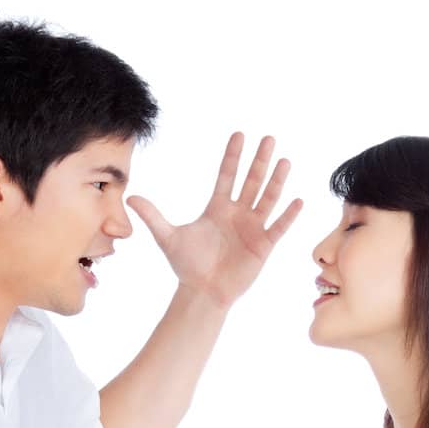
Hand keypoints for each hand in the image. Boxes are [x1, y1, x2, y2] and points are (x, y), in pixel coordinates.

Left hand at [126, 132, 302, 306]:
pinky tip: (297, 200)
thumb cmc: (187, 266)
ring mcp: (252, 228)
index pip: (227, 175)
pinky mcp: (263, 245)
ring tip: (284, 160)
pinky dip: (288, 215)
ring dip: (276, 180)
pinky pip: (278, 227)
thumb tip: (131, 198)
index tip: (239, 135)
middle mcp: (237, 214)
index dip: (233, 156)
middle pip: (251, 181)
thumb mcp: (168, 237)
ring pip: (267, 199)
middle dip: (259, 160)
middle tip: (268, 138)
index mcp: (217, 208)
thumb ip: (153, 216)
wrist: (202, 292)